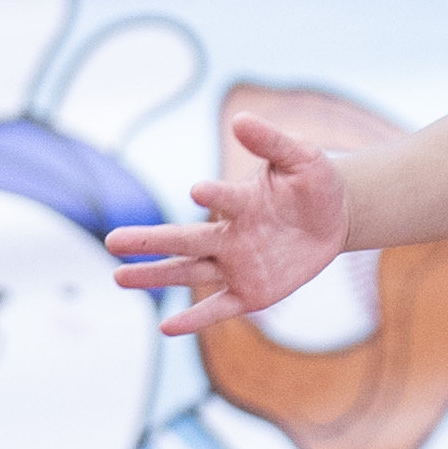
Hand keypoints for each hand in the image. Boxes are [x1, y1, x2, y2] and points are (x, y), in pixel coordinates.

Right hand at [109, 110, 354, 336]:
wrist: (335, 218)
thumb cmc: (313, 183)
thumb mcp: (301, 158)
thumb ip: (272, 142)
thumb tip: (241, 120)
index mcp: (241, 201)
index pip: (224, 198)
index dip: (215, 195)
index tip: (198, 192)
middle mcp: (230, 235)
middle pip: (185, 240)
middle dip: (150, 241)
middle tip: (112, 240)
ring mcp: (237, 266)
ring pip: (190, 273)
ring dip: (156, 276)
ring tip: (119, 277)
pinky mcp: (252, 294)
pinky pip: (219, 308)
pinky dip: (196, 319)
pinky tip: (166, 328)